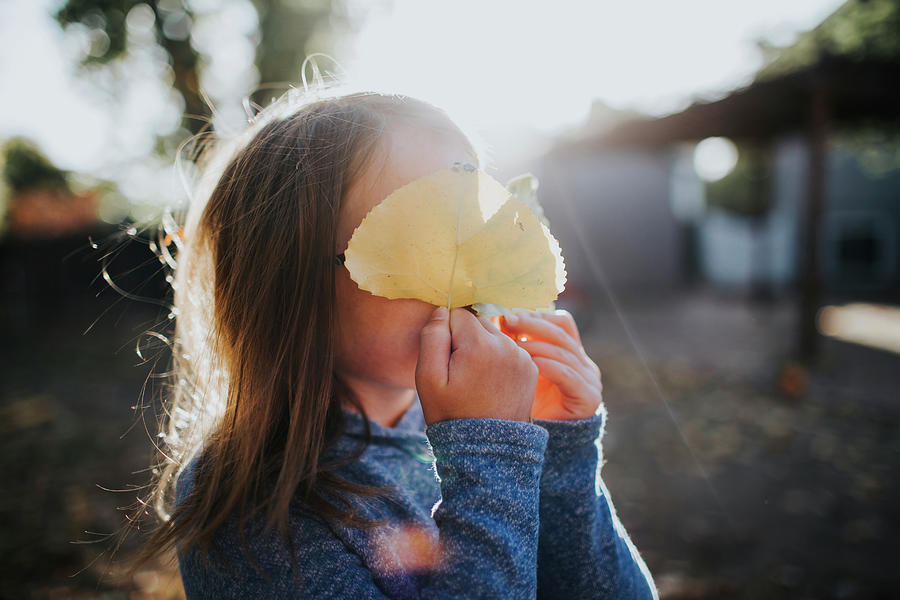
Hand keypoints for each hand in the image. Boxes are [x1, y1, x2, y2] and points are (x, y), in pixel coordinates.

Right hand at [416, 306, 537, 424]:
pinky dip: (498, 360)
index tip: (446, 361)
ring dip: (482, 348)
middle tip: (460, 373)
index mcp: (480, 345)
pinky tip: (491, 383)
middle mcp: (506, 345)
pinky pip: (508, 350)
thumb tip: (442, 310)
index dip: (445, 334)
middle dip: (465, 340)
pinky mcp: (531, 368)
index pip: (457, 314)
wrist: (486, 449)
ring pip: (493, 335)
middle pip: (477, 322)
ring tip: (476, 380)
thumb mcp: (428, 377)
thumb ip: (432, 337)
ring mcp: (522, 357)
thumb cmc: (450, 414)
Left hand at [497, 310, 602, 420]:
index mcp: (570, 352)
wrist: (536, 444)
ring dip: (535, 345)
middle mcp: (583, 363)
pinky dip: (548, 366)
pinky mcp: (588, 398)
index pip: (561, 322)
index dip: (537, 315)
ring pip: (563, 352)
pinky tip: (529, 365)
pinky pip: (568, 375)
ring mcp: (589, 380)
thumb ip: (516, 345)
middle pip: (561, 333)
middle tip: (508, 320)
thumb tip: (495, 317)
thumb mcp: (520, 368)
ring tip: (512, 345)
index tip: (510, 313)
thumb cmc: (524, 403)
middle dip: (532, 324)